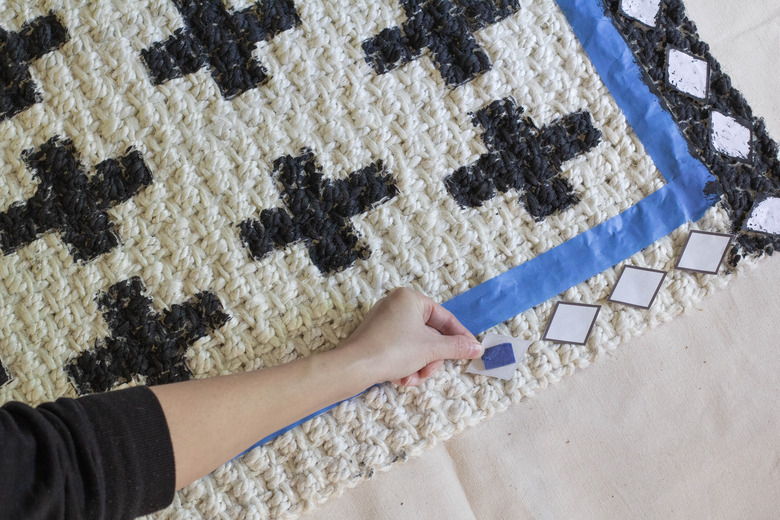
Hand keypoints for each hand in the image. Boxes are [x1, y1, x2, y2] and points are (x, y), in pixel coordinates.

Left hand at [338, 288, 483, 385]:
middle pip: (429, 335)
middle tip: (428, 372)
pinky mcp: (376, 336)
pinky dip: (404, 365)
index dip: (460, 336)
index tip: (472, 351)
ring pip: (415, 345)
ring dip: (417, 366)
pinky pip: (400, 349)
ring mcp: (384, 320)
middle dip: (430, 359)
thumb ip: (456, 347)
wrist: (355, 366)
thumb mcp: (431, 349)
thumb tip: (478, 348)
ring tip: (410, 379)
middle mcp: (397, 304)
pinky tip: (399, 378)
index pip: (444, 318)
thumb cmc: (395, 350)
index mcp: (411, 298)